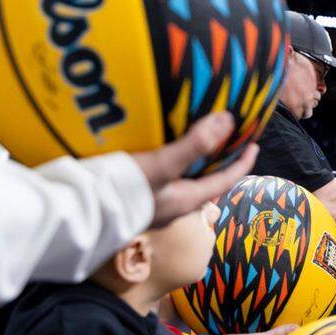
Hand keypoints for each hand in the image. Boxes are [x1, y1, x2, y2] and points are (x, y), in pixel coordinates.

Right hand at [131, 112, 257, 228]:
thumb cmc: (123, 190)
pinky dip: (171, 166)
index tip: (254, 145)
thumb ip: (194, 145)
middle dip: (218, 163)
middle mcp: (175, 206)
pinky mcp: (137, 201)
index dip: (242, 162)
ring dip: (194, 164)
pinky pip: (163, 182)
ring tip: (194, 142)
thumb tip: (227, 121)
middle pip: (207, 182)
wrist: (81, 214)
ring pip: (184, 183)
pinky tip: (158, 153)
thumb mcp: (162, 164)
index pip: (225, 180)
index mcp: (187, 200)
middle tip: (226, 142)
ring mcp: (156, 207)